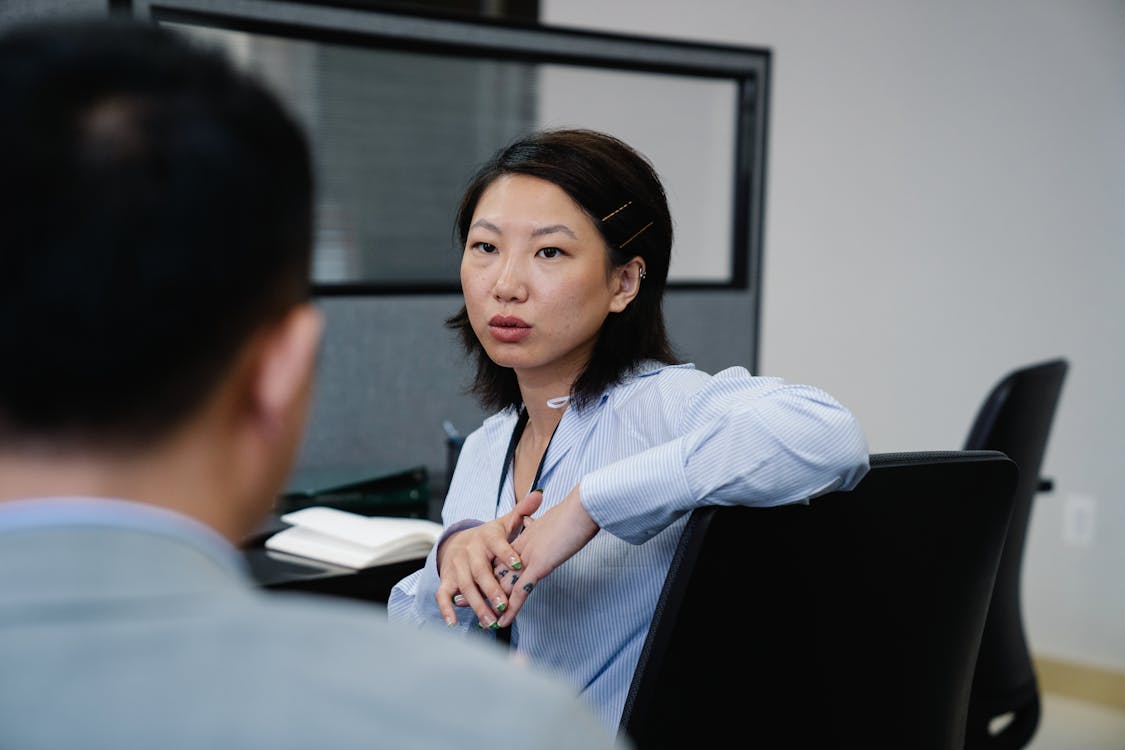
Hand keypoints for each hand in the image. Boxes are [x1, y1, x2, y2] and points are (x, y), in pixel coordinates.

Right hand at [435, 488, 542, 627]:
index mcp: (486, 537)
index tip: (520, 564)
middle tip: (504, 604)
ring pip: (464, 586)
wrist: (459, 541)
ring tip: (490, 621)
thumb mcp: (505, 523)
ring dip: (476, 605)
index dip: (507, 554)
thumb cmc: (490, 537)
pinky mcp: (446, 579)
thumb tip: (539, 494)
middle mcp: (469, 551)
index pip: (497, 544)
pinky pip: (443, 595)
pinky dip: (446, 609)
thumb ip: (522, 512)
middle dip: (491, 589)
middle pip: (479, 571)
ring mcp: (456, 566)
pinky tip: (454, 623)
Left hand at [494, 484, 598, 626]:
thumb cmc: (577, 513)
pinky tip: (503, 622)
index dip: (491, 571)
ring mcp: (528, 557)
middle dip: (481, 589)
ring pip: (504, 585)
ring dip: (492, 606)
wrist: (583, 507)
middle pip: (497, 572)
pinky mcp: (538, 565)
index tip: (480, 581)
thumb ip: (548, 530)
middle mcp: (523, 549)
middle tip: (461, 602)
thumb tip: (548, 529)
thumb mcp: (560, 523)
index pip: (504, 558)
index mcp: (527, 539)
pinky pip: (520, 591)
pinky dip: (511, 609)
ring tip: (482, 622)